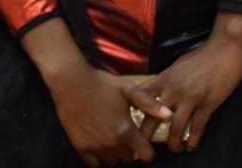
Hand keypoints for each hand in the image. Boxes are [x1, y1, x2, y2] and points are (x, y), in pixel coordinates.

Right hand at [47, 63, 169, 165]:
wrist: (71, 82)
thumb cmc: (102, 83)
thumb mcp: (128, 89)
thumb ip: (149, 103)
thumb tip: (169, 115)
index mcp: (126, 130)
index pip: (146, 155)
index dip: (147, 151)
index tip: (143, 144)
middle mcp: (112, 143)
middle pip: (128, 159)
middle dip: (130, 151)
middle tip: (125, 136)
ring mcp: (95, 147)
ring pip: (112, 162)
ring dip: (115, 154)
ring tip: (111, 138)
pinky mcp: (81, 147)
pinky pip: (94, 163)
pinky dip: (98, 157)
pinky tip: (98, 143)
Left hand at [138, 12, 241, 152]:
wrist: (226, 47)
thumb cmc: (203, 55)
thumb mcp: (178, 66)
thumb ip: (168, 80)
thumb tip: (159, 94)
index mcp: (164, 78)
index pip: (141, 97)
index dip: (132, 113)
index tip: (129, 126)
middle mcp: (173, 89)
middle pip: (152, 117)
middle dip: (145, 137)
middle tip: (142, 151)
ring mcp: (190, 96)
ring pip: (175, 127)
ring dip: (173, 143)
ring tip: (174, 150)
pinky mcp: (208, 102)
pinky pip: (197, 127)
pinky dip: (193, 140)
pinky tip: (191, 146)